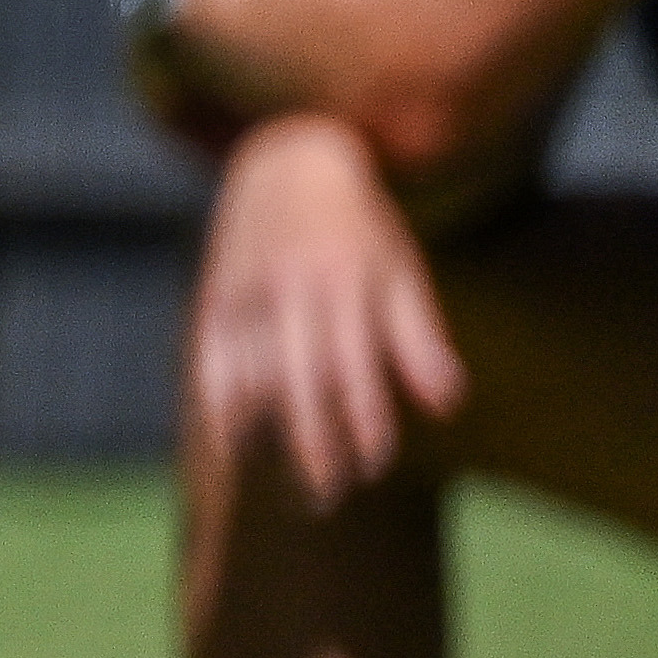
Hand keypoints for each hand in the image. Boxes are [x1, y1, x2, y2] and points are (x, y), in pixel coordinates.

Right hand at [190, 112, 465, 510]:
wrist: (287, 158)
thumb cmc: (362, 226)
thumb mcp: (402, 269)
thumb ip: (420, 338)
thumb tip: (446, 406)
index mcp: (345, 282)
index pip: (353, 367)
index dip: (362, 421)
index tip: (374, 465)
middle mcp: (291, 288)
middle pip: (297, 380)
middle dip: (310, 444)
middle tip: (325, 499)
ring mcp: (246, 290)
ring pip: (248, 372)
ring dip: (262, 434)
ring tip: (278, 482)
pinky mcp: (215, 293)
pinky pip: (211, 355)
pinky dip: (218, 401)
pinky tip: (232, 442)